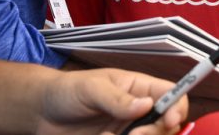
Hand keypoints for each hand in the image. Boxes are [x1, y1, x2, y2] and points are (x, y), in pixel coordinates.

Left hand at [34, 68, 187, 134]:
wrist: (41, 113)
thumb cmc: (67, 91)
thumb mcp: (92, 88)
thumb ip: (117, 98)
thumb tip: (145, 105)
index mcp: (139, 88)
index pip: (172, 95)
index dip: (177, 108)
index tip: (169, 120)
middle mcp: (139, 111)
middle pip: (166, 125)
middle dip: (154, 133)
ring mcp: (129, 130)